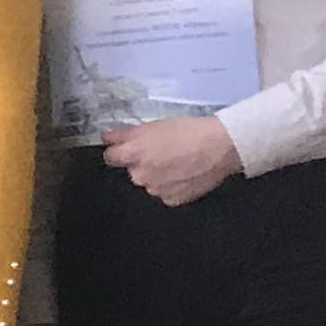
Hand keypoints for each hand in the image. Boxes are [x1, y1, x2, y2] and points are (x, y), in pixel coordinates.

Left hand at [103, 113, 242, 210]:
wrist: (219, 147)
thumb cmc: (187, 131)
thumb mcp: (152, 125)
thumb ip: (124, 134)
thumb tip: (106, 138)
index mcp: (132, 155)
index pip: (111, 157)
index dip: (120, 151)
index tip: (129, 148)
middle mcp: (139, 176)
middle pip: (132, 171)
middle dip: (142, 164)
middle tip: (163, 153)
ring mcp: (156, 191)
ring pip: (150, 183)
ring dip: (158, 176)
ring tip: (178, 163)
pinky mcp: (173, 200)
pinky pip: (166, 193)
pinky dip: (172, 186)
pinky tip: (185, 175)